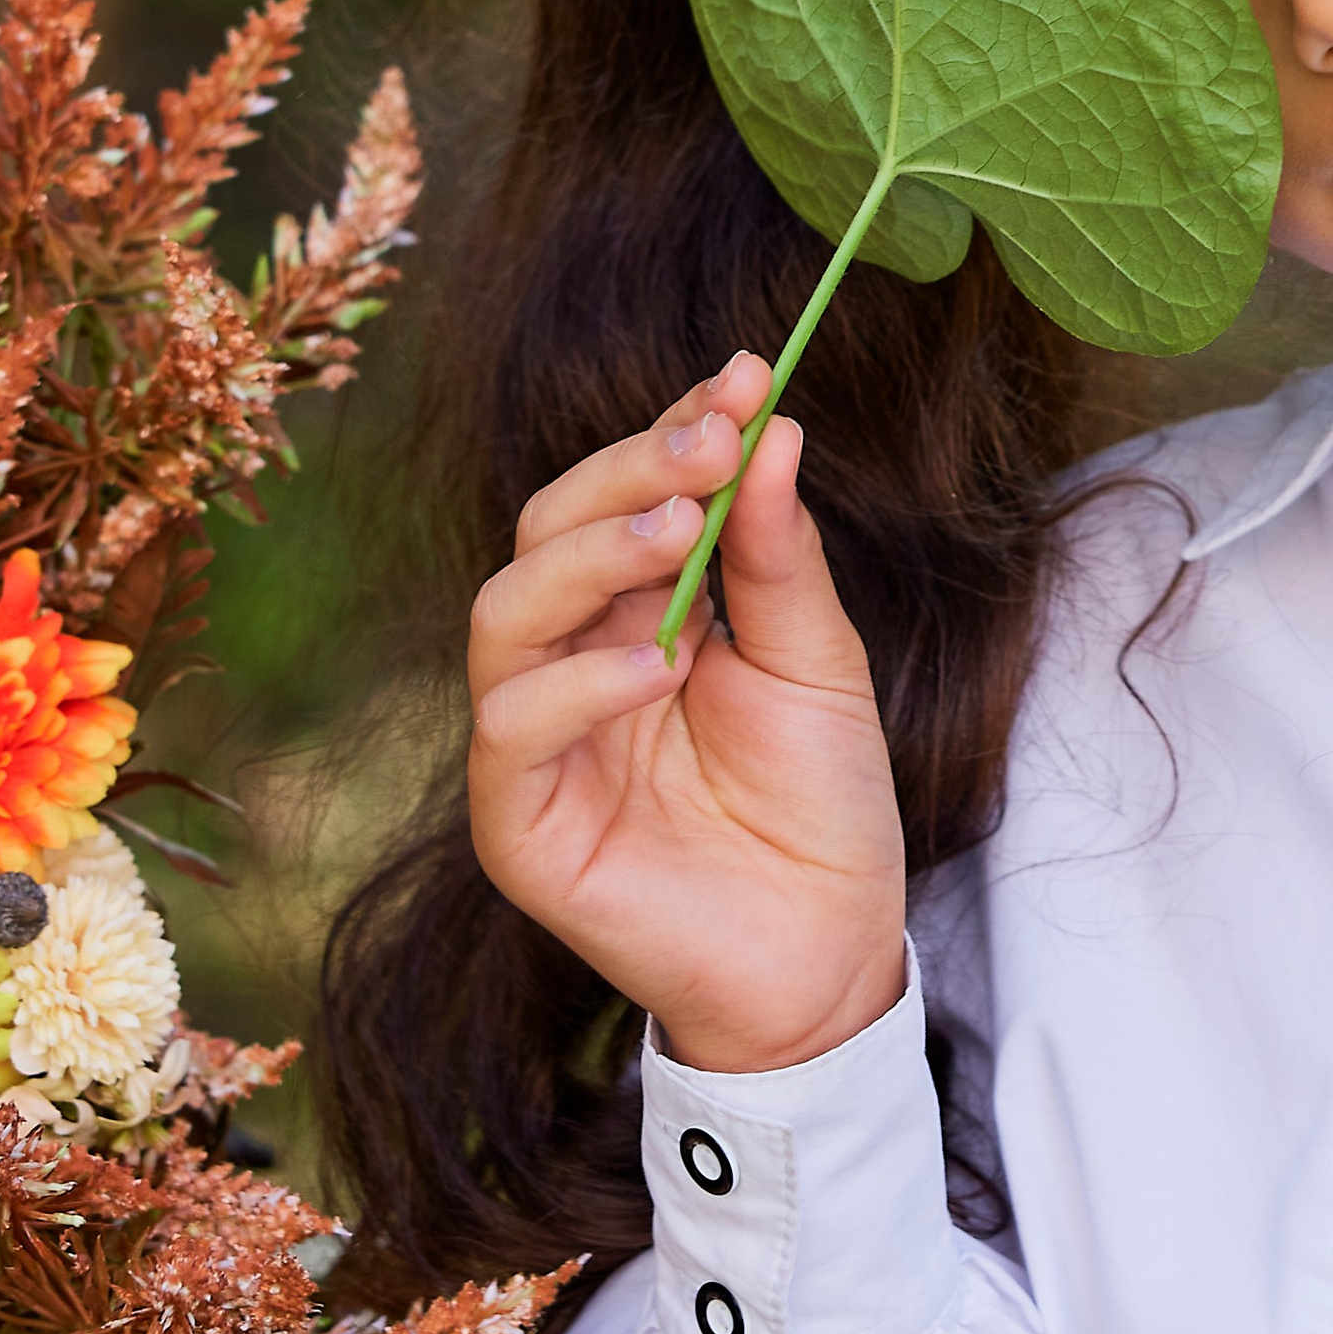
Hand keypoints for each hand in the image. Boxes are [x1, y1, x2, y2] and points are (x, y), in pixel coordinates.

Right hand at [467, 354, 907, 1073]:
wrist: (827, 957)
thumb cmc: (821, 811)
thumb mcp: (819, 665)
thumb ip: (779, 557)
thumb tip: (769, 426)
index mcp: (638, 611)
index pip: (622, 496)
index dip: (671, 433)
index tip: (741, 376)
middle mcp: (572, 660)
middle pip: (547, 532)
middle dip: (627, 474)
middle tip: (710, 443)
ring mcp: (537, 740)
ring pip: (505, 613)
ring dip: (587, 559)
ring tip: (677, 539)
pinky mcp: (519, 822)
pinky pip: (513, 730)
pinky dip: (579, 686)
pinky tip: (657, 665)